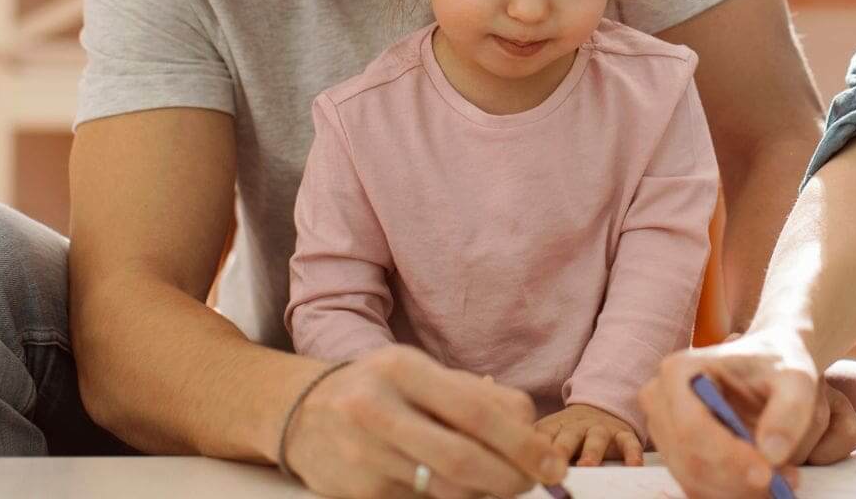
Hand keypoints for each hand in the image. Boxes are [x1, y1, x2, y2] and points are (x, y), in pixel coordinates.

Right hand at [281, 346, 564, 498]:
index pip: (476, 411)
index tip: (552, 463)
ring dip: (485, 492)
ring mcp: (365, 457)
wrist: (303, 413)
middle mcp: (377, 410)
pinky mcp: (359, 494)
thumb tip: (532, 431)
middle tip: (534, 482)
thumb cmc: (381, 389)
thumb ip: (477, 395)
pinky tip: (453, 486)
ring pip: (446, 492)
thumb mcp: (423, 372)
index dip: (522, 443)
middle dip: (511, 479)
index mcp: (402, 369)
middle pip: (463, 460)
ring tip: (498, 482)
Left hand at [537, 403, 643, 466]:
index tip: (529, 462)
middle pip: (568, 435)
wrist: (600, 407)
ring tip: (588, 466)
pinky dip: (632, 453)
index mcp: (556, 425)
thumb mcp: (551, 434)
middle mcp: (578, 425)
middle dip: (562, 449)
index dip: (537, 446)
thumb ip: (537, 448)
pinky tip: (632, 466)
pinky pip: (629, 442)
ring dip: (592, 452)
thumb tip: (517, 474)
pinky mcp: (622, 434)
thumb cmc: (569, 432)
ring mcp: (601, 428)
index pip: (543, 434)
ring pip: (597, 438)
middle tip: (555, 464)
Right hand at [639, 329, 855, 497]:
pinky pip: (696, 487)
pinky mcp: (675, 453)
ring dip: (736, 491)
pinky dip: (731, 493)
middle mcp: (661, 400)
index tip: (767, 473)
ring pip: (692, 480)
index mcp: (679, 371)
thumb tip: (771, 453)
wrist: (769, 366)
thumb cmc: (778, 365)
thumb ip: (789, 411)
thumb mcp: (795, 378)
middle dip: (736, 481)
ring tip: (781, 480)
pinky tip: (763, 485)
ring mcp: (663, 429)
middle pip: (688, 460)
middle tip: (783, 484)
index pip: (692, 427)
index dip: (727, 457)